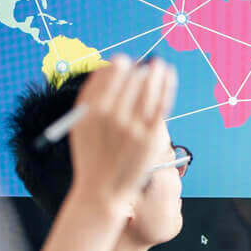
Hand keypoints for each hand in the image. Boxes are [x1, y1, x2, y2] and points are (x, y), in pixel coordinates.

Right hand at [66, 56, 176, 214]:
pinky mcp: (151, 137)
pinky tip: (169, 75)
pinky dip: (167, 86)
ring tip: (159, 64)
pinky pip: (162, 104)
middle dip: (138, 68)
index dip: (119, 65)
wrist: (102, 190)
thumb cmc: (91, 155)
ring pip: (148, 89)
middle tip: (144, 64)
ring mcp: (133, 127)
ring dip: (155, 72)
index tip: (124, 61)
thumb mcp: (80, 126)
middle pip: (131, 80)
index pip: (109, 75)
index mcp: (92, 111)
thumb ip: (90, 97)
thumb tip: (109, 66)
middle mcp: (112, 117)